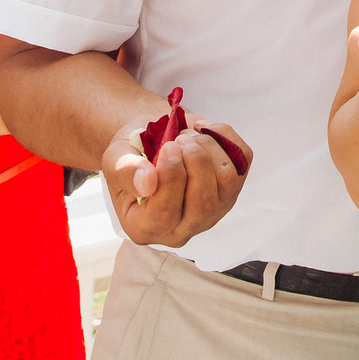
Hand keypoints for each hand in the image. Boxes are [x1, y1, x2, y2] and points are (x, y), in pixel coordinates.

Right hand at [104, 101, 248, 247]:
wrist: (152, 138)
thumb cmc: (131, 152)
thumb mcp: (115, 157)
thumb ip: (125, 170)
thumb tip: (147, 183)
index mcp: (145, 227)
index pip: (164, 215)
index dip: (170, 178)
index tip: (167, 147)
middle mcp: (181, 228)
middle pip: (203, 205)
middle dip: (195, 162)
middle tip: (179, 138)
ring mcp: (212, 212)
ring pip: (227, 183)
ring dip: (208, 149)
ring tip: (187, 135)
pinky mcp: (232, 188)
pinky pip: (242, 161)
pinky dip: (225, 137)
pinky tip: (203, 131)